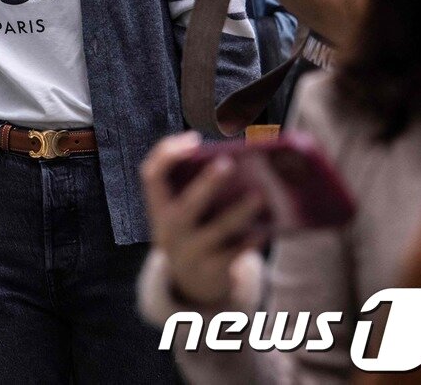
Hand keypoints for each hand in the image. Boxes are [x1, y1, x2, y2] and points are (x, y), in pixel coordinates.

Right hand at [141, 133, 268, 306]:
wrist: (191, 282)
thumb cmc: (192, 229)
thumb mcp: (180, 211)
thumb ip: (193, 187)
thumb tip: (236, 158)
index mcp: (158, 208)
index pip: (152, 175)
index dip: (168, 154)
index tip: (194, 139)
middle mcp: (170, 230)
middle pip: (187, 206)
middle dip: (207, 184)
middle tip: (228, 162)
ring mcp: (191, 252)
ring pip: (219, 230)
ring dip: (240, 211)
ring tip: (260, 195)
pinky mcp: (215, 269)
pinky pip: (238, 251)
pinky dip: (253, 238)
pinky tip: (268, 227)